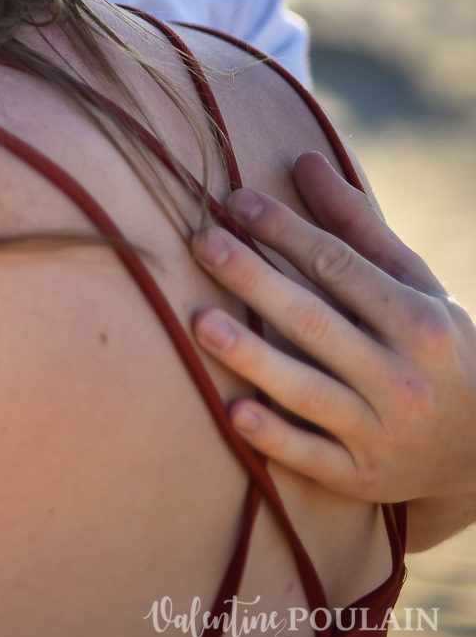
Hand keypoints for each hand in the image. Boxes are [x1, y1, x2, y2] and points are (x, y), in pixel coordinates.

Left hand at [187, 151, 475, 515]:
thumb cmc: (435, 351)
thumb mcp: (416, 288)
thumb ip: (358, 228)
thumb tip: (304, 159)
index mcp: (421, 323)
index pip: (340, 268)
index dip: (285, 232)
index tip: (234, 201)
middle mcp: (403, 378)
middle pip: (316, 323)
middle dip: (257, 282)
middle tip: (202, 243)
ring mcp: (381, 432)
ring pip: (307, 392)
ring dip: (252, 358)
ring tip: (200, 323)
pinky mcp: (360, 477)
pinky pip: (311, 458)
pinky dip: (274, 437)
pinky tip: (234, 412)